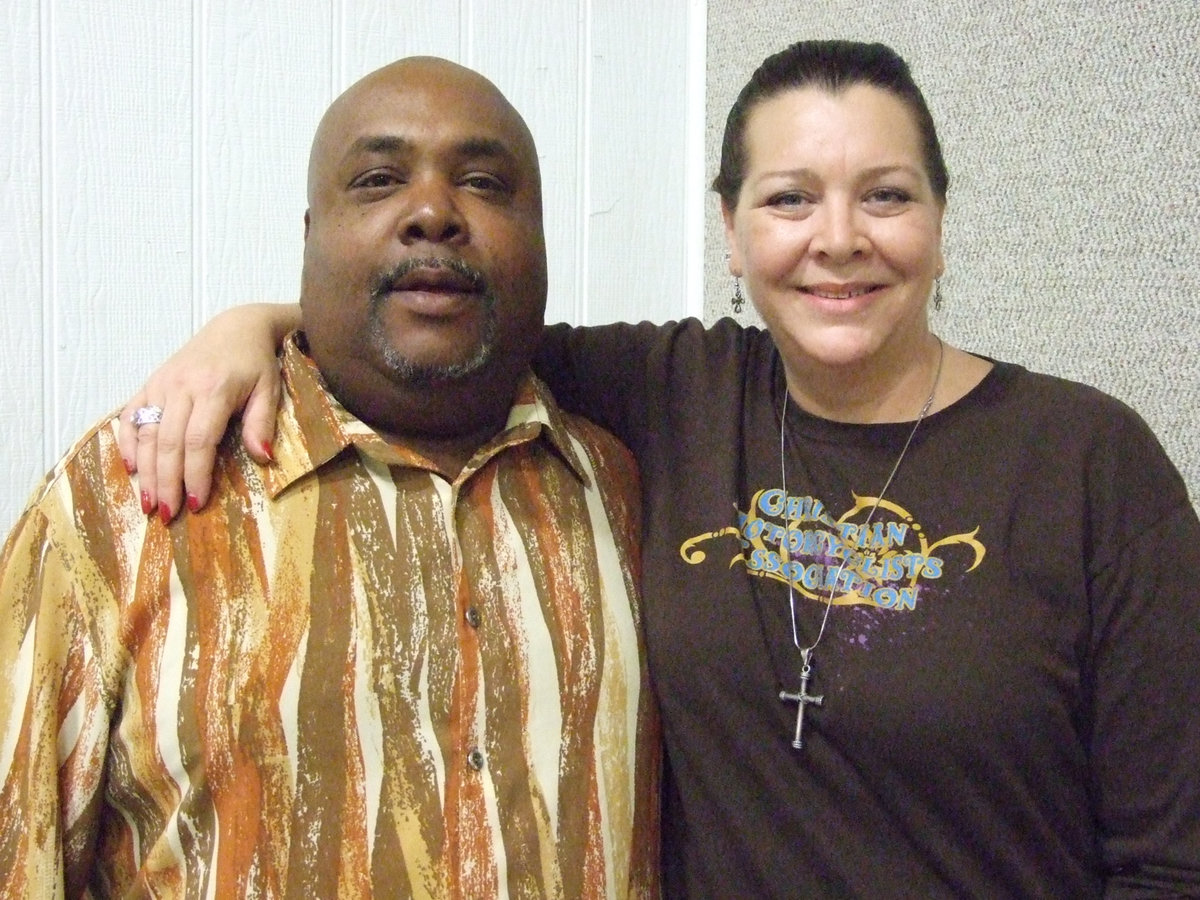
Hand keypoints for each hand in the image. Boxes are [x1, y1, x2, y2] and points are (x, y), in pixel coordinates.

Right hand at [118, 303, 298, 520]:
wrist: (236, 328)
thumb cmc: (256, 363)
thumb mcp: (269, 390)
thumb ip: (262, 423)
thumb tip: (263, 458)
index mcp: (213, 390)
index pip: (199, 440)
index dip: (196, 474)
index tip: (198, 504)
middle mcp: (181, 387)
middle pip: (168, 442)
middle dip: (166, 482)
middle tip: (167, 514)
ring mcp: (161, 384)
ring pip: (146, 433)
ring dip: (145, 471)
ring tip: (148, 503)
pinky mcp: (150, 382)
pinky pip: (130, 415)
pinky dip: (127, 442)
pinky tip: (131, 469)